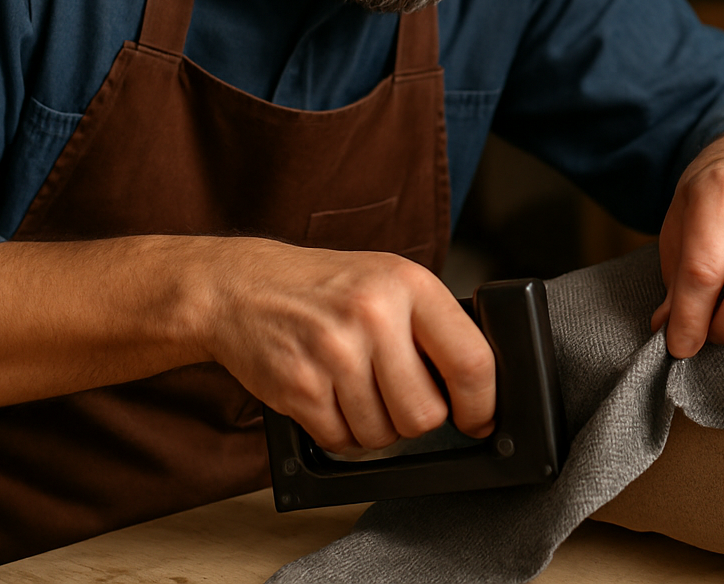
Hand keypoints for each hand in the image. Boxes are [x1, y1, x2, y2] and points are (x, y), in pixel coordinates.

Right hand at [205, 238, 496, 452]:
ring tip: (355, 386)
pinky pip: (343, 442)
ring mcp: (335, 354)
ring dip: (375, 427)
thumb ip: (431, 326)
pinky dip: (341, 432)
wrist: (241, 287)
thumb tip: (477, 389)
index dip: (482, 404)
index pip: (471, 361)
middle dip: (416, 418)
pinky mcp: (301, 387)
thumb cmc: (323, 287)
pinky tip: (330, 396)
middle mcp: (374, 316)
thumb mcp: (388, 281)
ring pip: (385, 437)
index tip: (479, 419)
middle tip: (397, 395)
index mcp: (409, 284)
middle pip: (426, 415)